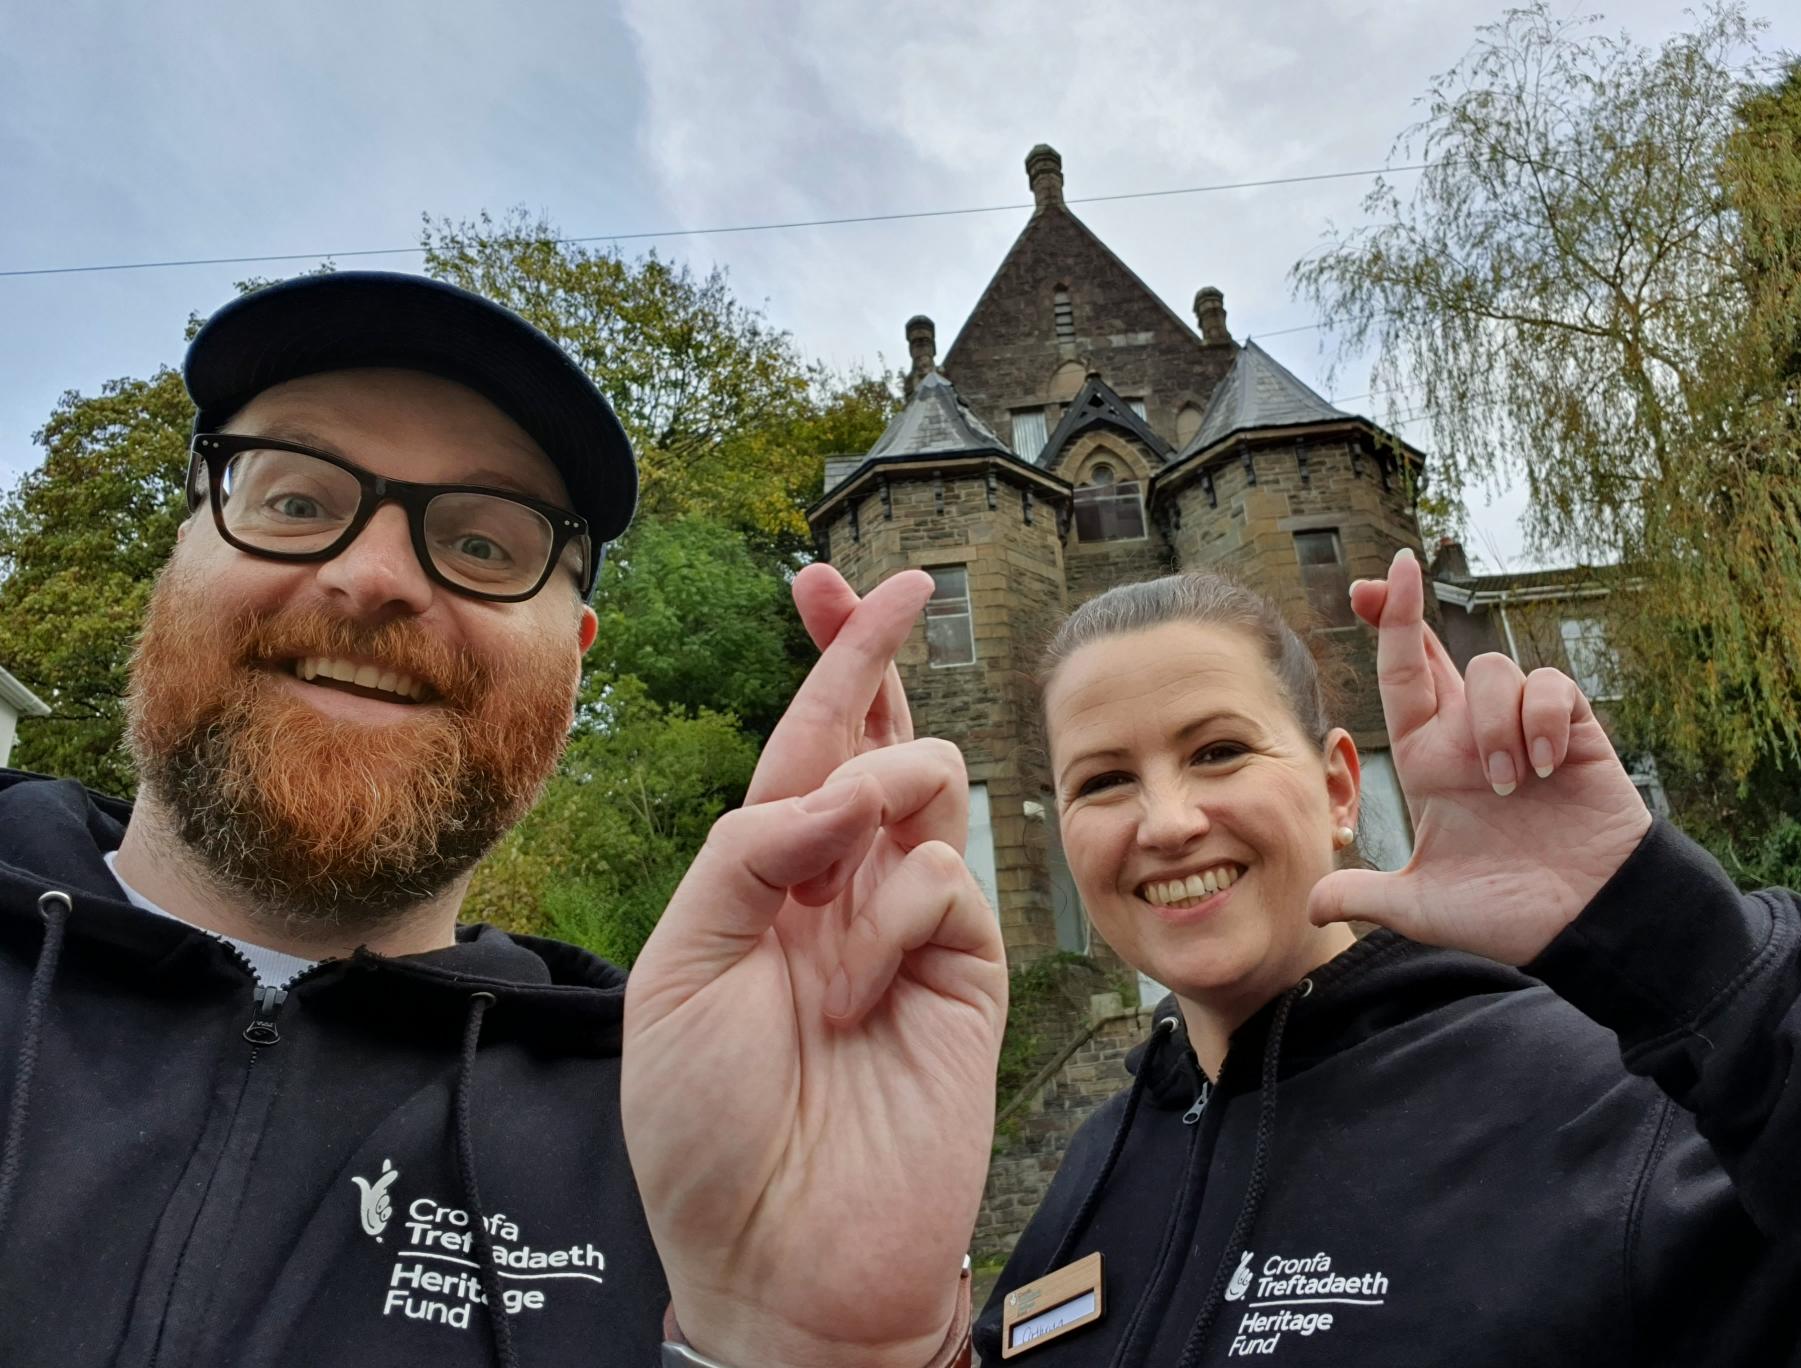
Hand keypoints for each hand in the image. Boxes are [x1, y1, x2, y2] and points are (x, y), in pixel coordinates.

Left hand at [623, 567, 1006, 1367]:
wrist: (783, 1258)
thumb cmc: (705, 1129)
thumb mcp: (679, 971)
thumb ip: (747, 853)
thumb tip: (838, 785)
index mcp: (760, 885)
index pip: (797, 749)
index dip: (818, 665)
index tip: (828, 579)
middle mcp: (836, 892)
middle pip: (870, 744)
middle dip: (873, 660)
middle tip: (893, 589)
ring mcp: (904, 930)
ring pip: (924, 790)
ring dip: (880, 794)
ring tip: (838, 882)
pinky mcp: (966, 973)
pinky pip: (945, 880)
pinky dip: (901, 905)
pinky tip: (869, 977)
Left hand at [1308, 550, 1651, 963]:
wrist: (1587, 926)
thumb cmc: (1509, 914)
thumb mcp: (1422, 906)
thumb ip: (1365, 896)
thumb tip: (1306, 907)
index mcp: (1428, 762)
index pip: (1399, 681)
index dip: (1386, 629)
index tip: (1365, 586)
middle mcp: (1470, 736)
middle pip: (1438, 649)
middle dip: (1410, 607)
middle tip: (1399, 569)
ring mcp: (1522, 730)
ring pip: (1493, 669)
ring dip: (1492, 721)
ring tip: (1506, 784)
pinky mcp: (1573, 732)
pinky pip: (1550, 686)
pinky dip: (1540, 719)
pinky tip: (1544, 768)